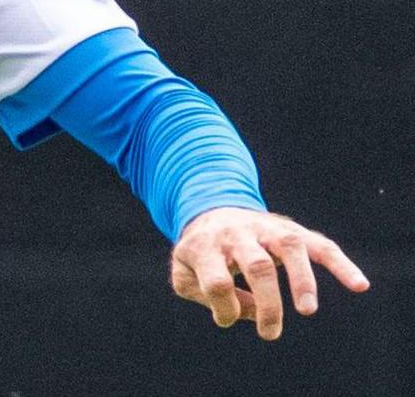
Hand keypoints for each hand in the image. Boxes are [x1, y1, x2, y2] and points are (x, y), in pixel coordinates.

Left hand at [170, 207, 368, 339]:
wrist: (212, 210)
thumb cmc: (200, 253)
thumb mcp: (184, 274)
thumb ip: (207, 297)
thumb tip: (251, 313)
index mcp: (206, 246)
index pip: (217, 281)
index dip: (225, 307)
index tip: (228, 318)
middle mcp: (237, 234)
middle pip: (257, 265)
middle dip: (268, 302)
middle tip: (271, 333)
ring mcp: (266, 229)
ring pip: (289, 247)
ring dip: (303, 280)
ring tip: (307, 310)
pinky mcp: (292, 230)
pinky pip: (320, 244)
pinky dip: (341, 264)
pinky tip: (359, 285)